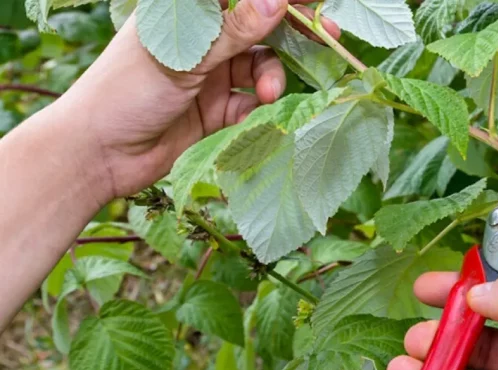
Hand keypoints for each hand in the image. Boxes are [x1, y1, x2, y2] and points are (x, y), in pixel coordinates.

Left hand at [0, 0, 339, 327]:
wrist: (98, 155)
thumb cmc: (125, 91)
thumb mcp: (184, 58)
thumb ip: (233, 31)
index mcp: (186, 13)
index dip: (278, 0)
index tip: (313, 5)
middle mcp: (202, 41)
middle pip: (259, 27)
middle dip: (292, 33)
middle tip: (327, 37)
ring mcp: (210, 76)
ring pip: (260, 67)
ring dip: (271, 78)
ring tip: (268, 95)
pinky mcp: (216, 112)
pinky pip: (250, 103)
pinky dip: (259, 107)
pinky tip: (258, 112)